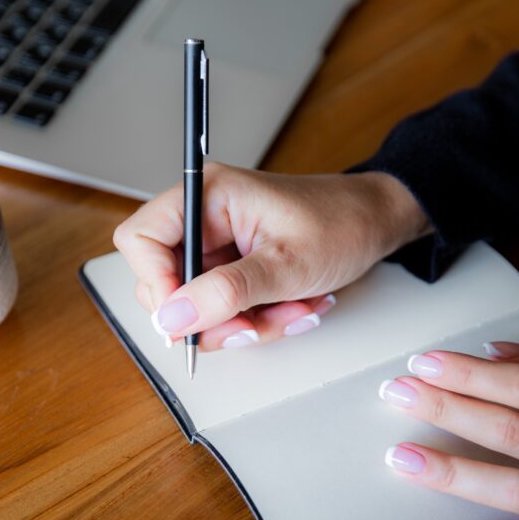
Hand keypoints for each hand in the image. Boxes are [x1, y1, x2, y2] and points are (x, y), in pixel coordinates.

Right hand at [112, 163, 428, 350]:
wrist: (378, 224)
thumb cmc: (342, 224)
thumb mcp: (286, 265)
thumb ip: (226, 292)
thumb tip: (172, 316)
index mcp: (208, 195)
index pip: (140, 239)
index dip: (156, 283)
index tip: (187, 318)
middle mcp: (204, 218)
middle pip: (164, 281)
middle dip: (210, 315)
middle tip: (251, 324)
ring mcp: (217, 246)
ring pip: (195, 306)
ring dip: (241, 322)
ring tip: (289, 310)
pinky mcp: (232, 268)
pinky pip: (222, 310)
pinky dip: (254, 320)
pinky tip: (290, 308)